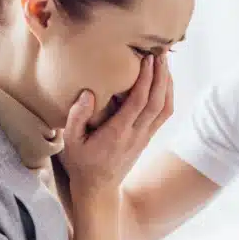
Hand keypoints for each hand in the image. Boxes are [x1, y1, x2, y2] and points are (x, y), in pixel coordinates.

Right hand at [61, 54, 172, 194]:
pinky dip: (168, 94)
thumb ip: (77, 117)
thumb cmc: (81, 163)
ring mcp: (144, 137)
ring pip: (165, 107)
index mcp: (117, 133)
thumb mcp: (71, 142)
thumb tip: (89, 93)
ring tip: (165, 60)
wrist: (98, 189)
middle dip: (161, 74)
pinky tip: (164, 80)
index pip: (138, 102)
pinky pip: (164, 114)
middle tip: (161, 50)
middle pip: (157, 101)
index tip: (147, 58)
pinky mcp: (147, 137)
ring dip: (168, 83)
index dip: (146, 79)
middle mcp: (136, 135)